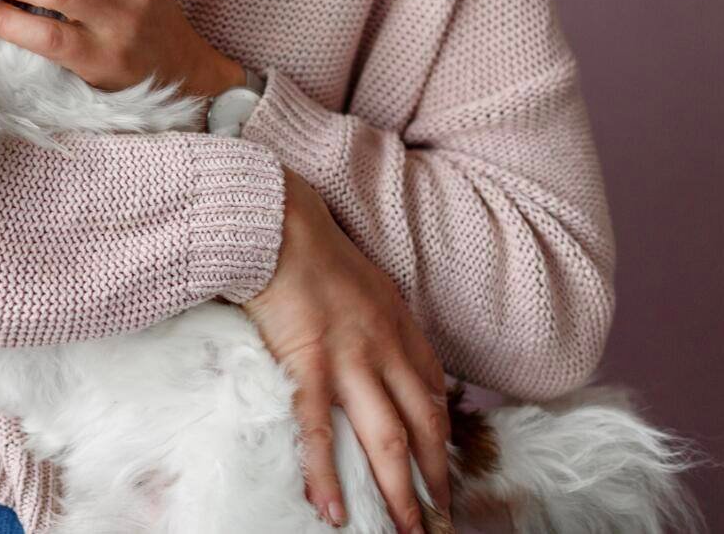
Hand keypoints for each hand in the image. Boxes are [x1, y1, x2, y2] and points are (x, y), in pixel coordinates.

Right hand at [246, 169, 454, 533]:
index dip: (443, 432)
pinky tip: (333, 509)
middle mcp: (386, 346)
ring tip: (406, 529)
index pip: (433, 389)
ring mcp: (351, 358)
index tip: (446, 464)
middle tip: (442, 516)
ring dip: (399, 490)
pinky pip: (319, 430)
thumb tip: (381, 338)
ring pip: (386, 438)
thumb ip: (378, 313)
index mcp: (399, 323)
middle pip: (423, 424)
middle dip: (436, 475)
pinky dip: (326, 474)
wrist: (277, 221)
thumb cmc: (309, 243)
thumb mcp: (364, 277)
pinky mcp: (309, 364)